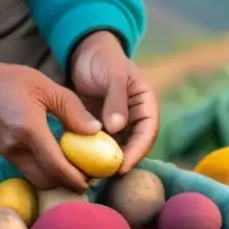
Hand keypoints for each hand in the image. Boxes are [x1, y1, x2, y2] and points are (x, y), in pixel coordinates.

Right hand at [0, 58, 98, 191]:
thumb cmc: (16, 81)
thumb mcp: (49, 87)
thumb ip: (73, 110)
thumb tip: (95, 131)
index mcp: (28, 127)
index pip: (53, 163)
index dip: (73, 177)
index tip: (91, 182)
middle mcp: (16, 146)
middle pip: (45, 179)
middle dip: (67, 183)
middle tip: (88, 175)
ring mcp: (8, 153)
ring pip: (37, 179)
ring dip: (57, 180)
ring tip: (76, 169)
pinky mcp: (7, 155)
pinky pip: (30, 172)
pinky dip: (47, 172)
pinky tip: (60, 162)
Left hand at [70, 31, 159, 172]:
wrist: (87, 53)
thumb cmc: (104, 59)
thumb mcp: (113, 75)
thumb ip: (116, 99)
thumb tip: (117, 127)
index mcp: (147, 104)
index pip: (147, 132)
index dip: (137, 151)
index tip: (122, 166)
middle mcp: (136, 117)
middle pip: (134, 145)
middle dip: (122, 161)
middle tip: (105, 175)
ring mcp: (120, 123)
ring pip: (117, 147)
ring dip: (107, 160)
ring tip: (92, 173)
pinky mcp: (103, 126)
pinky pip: (101, 143)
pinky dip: (93, 152)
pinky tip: (81, 162)